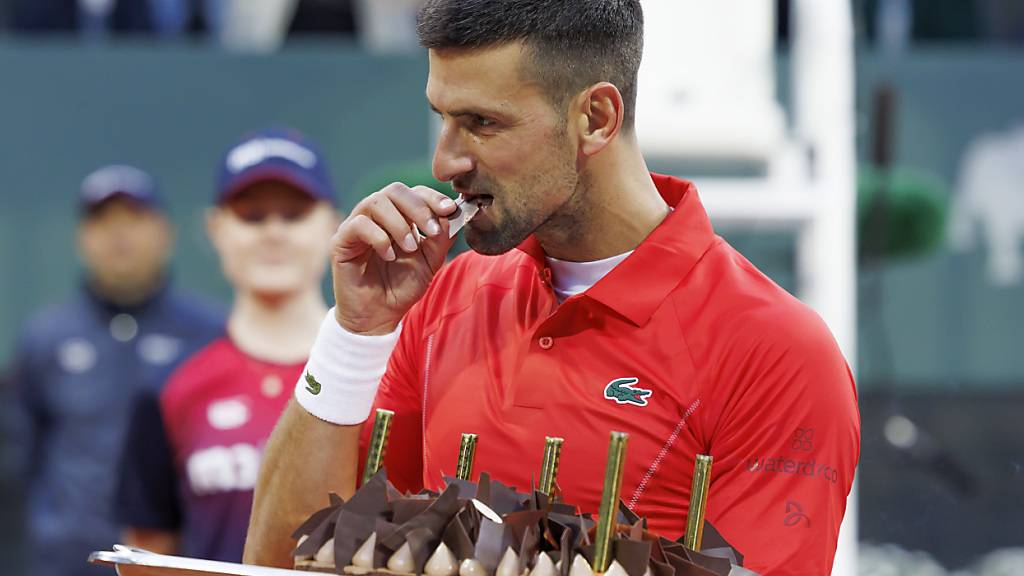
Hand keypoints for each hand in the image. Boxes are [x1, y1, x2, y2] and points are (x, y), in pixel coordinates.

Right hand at [331, 183, 457, 334]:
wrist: (379, 316)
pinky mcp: (341, 241)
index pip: (413, 193)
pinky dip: (378, 237)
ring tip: (410, 248)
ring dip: (400, 224)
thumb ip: (441, 238)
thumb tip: (452, 215)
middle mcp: (376, 216)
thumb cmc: (402, 287)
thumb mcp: (430, 262)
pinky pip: (358, 225)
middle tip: (432, 229)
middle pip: (395, 190)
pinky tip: (388, 256)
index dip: (432, 197)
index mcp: (398, 217)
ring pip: (376, 202)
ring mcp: (357, 226)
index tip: (450, 210)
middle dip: (418, 207)